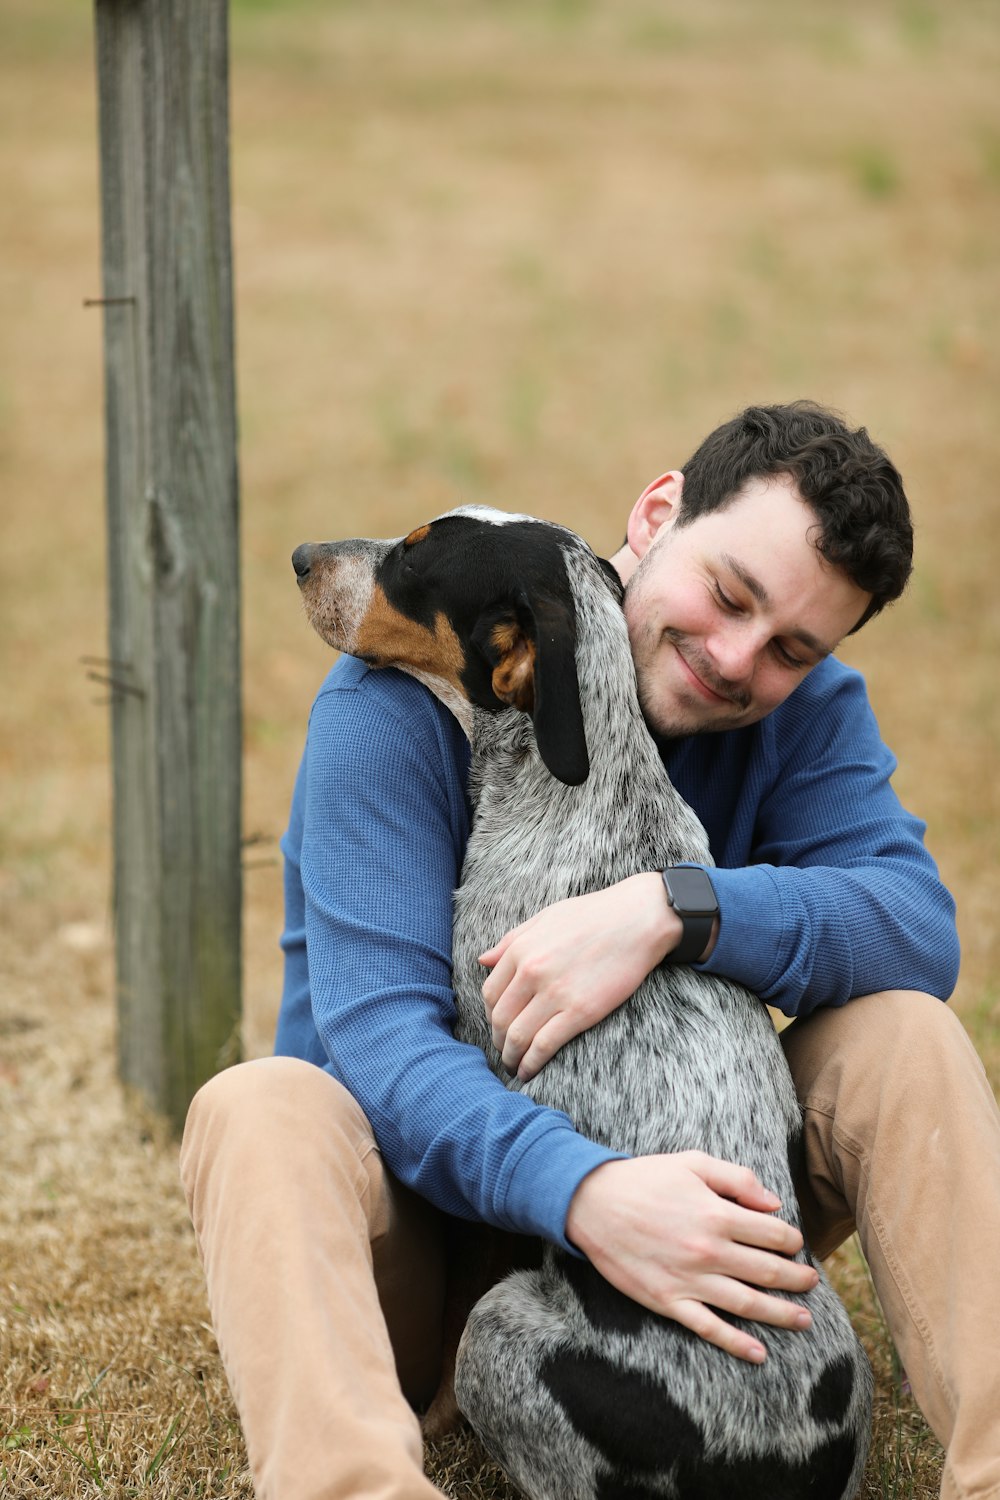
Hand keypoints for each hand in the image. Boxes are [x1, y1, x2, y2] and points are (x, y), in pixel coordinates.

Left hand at [480, 874, 678, 1079]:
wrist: (639, 919)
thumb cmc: (594, 915)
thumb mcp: (545, 918)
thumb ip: (511, 940)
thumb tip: (482, 960)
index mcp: (521, 949)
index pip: (490, 993)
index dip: (490, 1015)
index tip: (498, 1026)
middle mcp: (532, 972)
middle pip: (500, 1019)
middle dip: (498, 1040)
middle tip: (504, 1051)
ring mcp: (555, 993)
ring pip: (518, 1036)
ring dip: (511, 1056)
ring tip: (515, 1066)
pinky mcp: (580, 1012)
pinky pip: (544, 1045)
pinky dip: (531, 1063)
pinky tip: (530, 1070)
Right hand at [565, 1153, 818, 1362]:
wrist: (592, 1204)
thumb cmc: (644, 1178)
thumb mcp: (692, 1162)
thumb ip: (736, 1178)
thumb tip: (773, 1202)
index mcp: (718, 1214)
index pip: (773, 1233)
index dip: (792, 1240)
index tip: (797, 1244)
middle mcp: (710, 1251)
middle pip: (768, 1271)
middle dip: (797, 1279)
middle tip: (812, 1283)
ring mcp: (690, 1280)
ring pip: (748, 1304)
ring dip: (781, 1314)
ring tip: (804, 1320)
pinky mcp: (669, 1302)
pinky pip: (710, 1329)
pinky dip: (737, 1344)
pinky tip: (759, 1353)